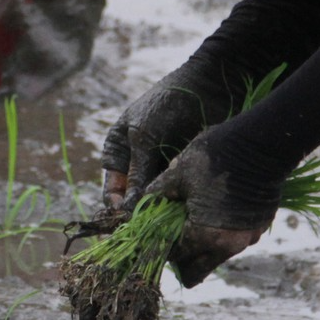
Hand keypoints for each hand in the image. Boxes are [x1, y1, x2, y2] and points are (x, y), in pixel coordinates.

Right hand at [101, 58, 235, 210]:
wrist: (207, 89)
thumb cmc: (166, 106)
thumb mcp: (144, 138)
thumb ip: (136, 173)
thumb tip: (125, 210)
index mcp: (118, 151)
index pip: (112, 190)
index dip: (117, 207)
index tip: (127, 221)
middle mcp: (137, 164)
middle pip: (133, 200)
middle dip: (139, 214)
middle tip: (147, 230)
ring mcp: (160, 169)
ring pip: (155, 200)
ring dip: (160, 212)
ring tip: (167, 224)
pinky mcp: (182, 172)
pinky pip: (175, 195)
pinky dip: (177, 205)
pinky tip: (182, 214)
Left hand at [146, 133, 276, 288]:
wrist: (263, 144)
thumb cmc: (216, 157)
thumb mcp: (179, 173)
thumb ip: (158, 193)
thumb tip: (141, 204)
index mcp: (204, 235)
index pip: (174, 257)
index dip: (159, 248)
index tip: (152, 237)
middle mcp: (228, 245)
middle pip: (196, 272)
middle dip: (180, 262)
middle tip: (170, 242)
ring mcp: (247, 238)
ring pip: (216, 258)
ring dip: (201, 249)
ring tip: (190, 225)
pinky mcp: (259, 227)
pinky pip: (234, 242)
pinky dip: (221, 236)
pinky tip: (213, 214)